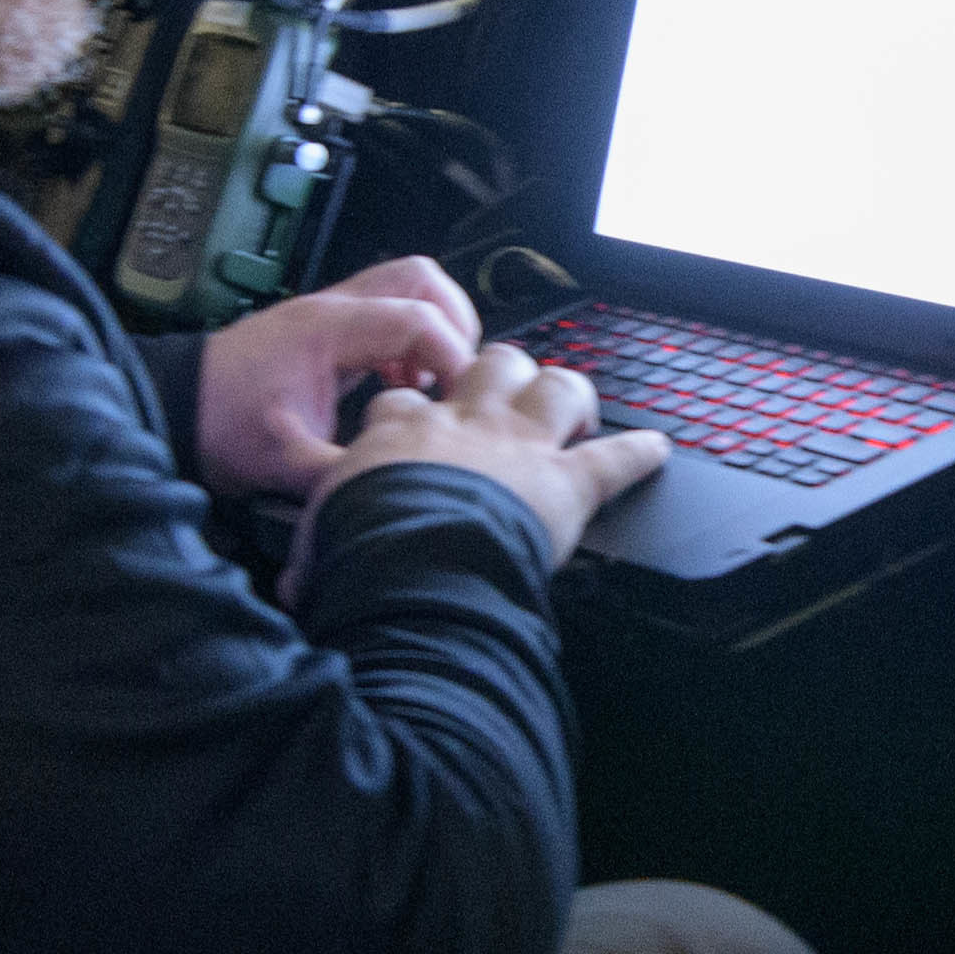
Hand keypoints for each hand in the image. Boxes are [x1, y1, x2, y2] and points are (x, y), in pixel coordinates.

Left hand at [190, 260, 479, 500]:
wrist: (171, 409)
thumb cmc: (218, 426)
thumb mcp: (282, 461)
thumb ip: (343, 474)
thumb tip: (394, 489)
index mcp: (328, 329)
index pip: (419, 319)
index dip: (454, 357)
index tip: (460, 402)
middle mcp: (333, 309)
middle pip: (422, 279)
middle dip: (454, 325)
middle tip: (453, 379)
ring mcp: (329, 314)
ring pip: (406, 290)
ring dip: (432, 330)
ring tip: (427, 384)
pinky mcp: (326, 330)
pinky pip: (386, 314)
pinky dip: (407, 342)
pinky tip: (398, 385)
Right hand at [327, 343, 666, 562]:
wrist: (411, 565)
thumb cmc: (364, 552)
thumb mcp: (319, 540)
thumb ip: (317, 551)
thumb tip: (296, 587)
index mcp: (398, 432)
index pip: (405, 400)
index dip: (415, 409)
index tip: (418, 424)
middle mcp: (464, 423)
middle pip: (492, 366)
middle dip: (505, 374)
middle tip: (512, 394)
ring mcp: (520, 446)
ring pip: (557, 387)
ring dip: (570, 395)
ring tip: (577, 409)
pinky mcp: (567, 483)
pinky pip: (615, 458)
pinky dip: (641, 454)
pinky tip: (658, 450)